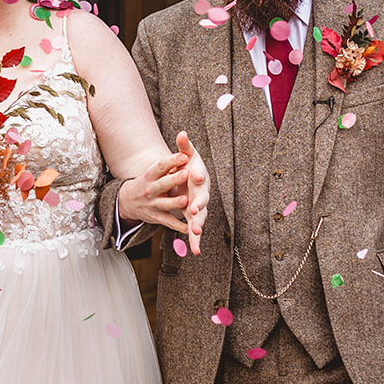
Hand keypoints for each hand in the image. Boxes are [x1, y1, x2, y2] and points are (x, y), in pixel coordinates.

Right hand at [116, 150, 192, 235]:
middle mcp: (150, 190)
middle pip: (162, 184)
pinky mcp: (156, 217)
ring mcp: (152, 204)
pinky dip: (179, 226)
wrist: (126, 202)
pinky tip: (189, 228)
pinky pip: (169, 222)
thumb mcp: (152, 172)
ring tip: (186, 200)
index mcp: (150, 175)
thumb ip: (167, 164)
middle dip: (174, 179)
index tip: (183, 155)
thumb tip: (180, 146)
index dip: (172, 161)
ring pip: (165, 204)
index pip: (160, 166)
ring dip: (175, 202)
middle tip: (186, 174)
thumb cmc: (147, 183)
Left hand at [176, 131, 210, 255]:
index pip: (200, 176)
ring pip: (200, 217)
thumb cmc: (189, 166)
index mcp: (199, 177)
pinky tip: (195, 250)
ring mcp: (199, 207)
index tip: (195, 175)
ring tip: (195, 233)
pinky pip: (194, 230)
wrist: (191, 180)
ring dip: (198, 225)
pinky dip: (195, 240)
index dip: (198, 175)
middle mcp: (202, 193)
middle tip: (194, 209)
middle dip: (199, 204)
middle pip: (202, 199)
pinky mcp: (194, 218)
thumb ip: (184, 146)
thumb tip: (181, 133)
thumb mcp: (186, 155)